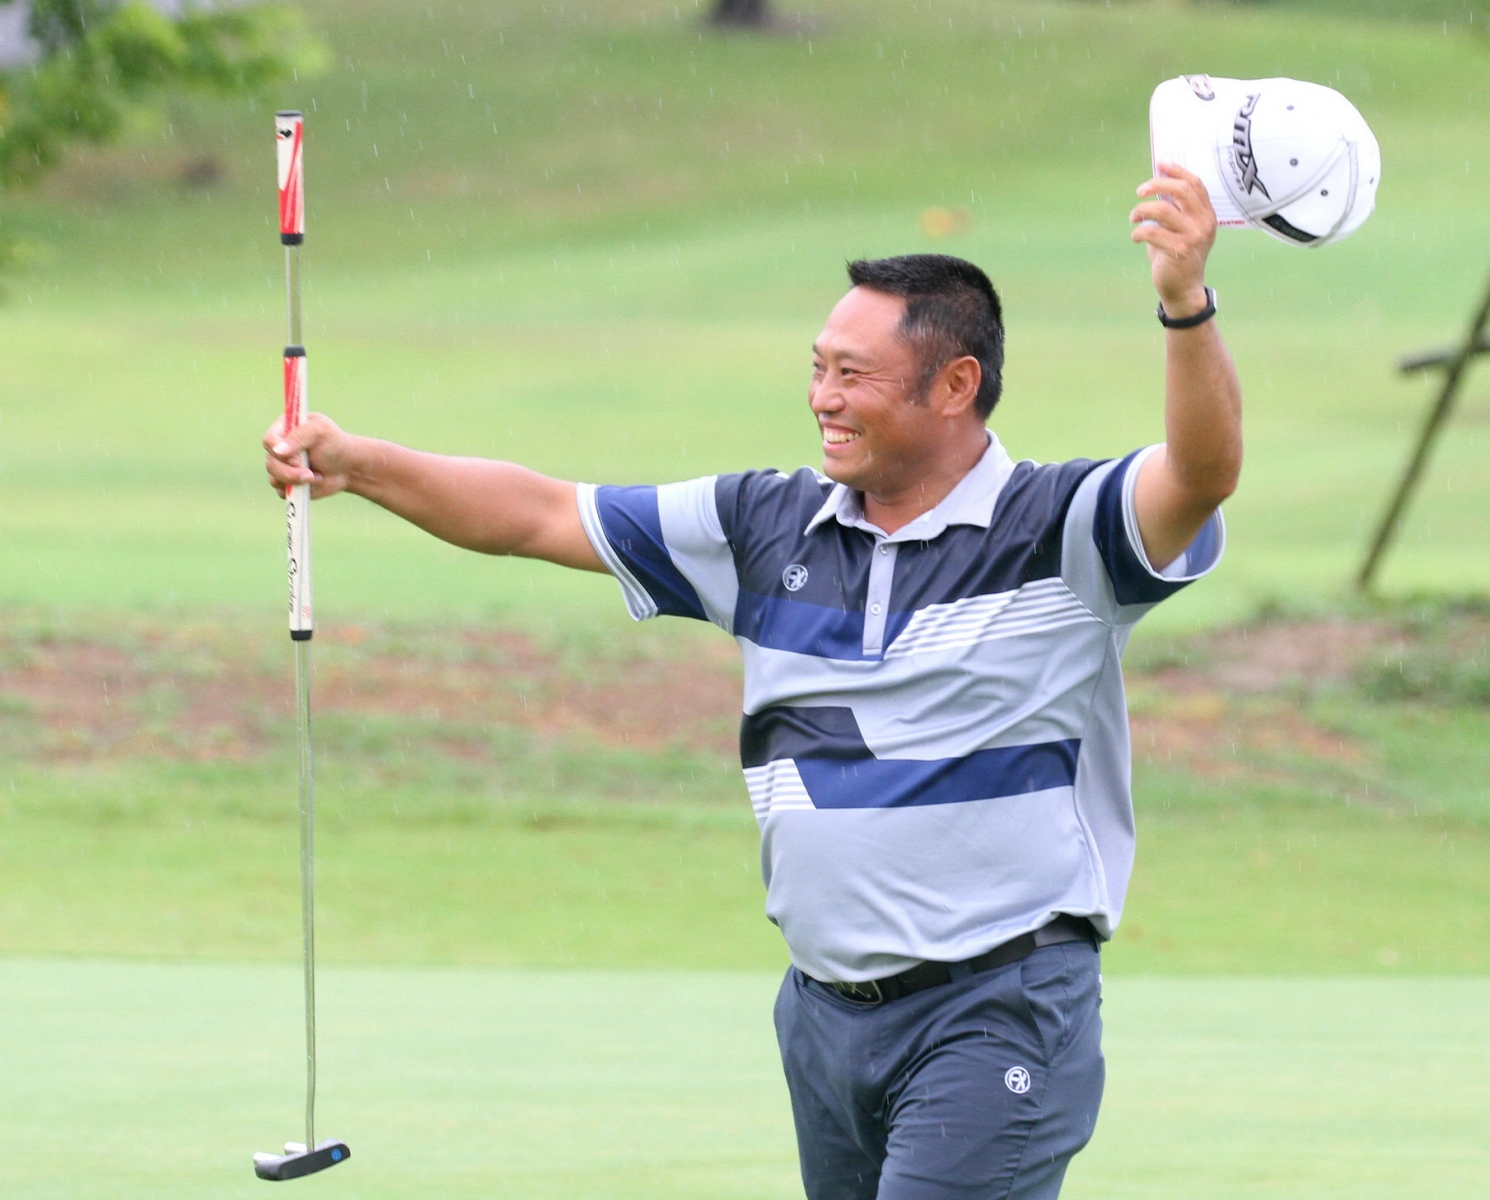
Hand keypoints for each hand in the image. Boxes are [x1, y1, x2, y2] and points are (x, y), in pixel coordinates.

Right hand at [263, 413, 359, 499]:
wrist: (348, 468)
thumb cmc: (335, 444)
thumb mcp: (321, 430)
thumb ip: (299, 436)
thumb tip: (277, 451)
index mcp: (284, 429)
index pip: (268, 440)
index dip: (279, 451)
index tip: (298, 459)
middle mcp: (279, 448)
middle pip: (270, 463)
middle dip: (290, 472)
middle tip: (310, 474)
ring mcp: (281, 466)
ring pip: (274, 479)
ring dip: (296, 481)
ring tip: (316, 476)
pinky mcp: (287, 483)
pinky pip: (282, 491)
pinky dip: (299, 490)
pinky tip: (313, 483)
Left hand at [1130, 163, 1216, 318]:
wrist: (1184, 288)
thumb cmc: (1178, 256)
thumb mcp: (1181, 229)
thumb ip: (1174, 209)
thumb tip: (1155, 185)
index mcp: (1207, 214)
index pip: (1195, 184)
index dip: (1177, 171)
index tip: (1160, 164)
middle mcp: (1204, 222)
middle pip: (1181, 190)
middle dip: (1157, 185)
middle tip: (1140, 191)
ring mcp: (1193, 236)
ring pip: (1162, 209)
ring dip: (1141, 211)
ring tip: (1134, 218)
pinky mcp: (1179, 250)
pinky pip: (1152, 232)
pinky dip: (1139, 232)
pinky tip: (1136, 237)